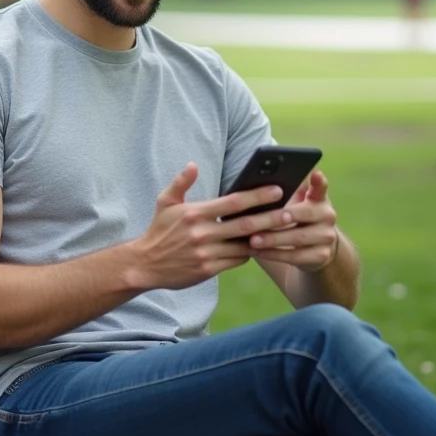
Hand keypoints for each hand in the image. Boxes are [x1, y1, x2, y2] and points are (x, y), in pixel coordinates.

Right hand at [128, 163, 297, 290]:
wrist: (144, 264)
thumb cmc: (158, 230)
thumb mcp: (165, 202)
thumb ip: (181, 183)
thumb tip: (193, 165)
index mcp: (194, 213)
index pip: (233, 202)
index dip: (257, 196)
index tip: (277, 190)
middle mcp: (202, 233)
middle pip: (245, 225)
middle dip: (271, 218)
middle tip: (291, 213)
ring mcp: (206, 253)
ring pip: (245, 245)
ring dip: (265, 239)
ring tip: (284, 231)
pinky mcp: (208, 270)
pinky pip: (237, 260)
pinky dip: (250, 253)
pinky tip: (261, 246)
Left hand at [247, 170, 338, 272]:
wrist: (314, 245)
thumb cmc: (294, 216)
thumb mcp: (294, 202)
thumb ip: (283, 192)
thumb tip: (256, 184)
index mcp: (319, 198)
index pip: (321, 186)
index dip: (318, 181)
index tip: (315, 174)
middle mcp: (327, 215)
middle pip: (303, 214)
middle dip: (278, 217)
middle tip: (255, 220)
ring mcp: (327, 236)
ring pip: (298, 238)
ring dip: (272, 239)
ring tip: (252, 240)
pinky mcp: (321, 255)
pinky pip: (295, 256)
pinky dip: (274, 254)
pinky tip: (257, 252)